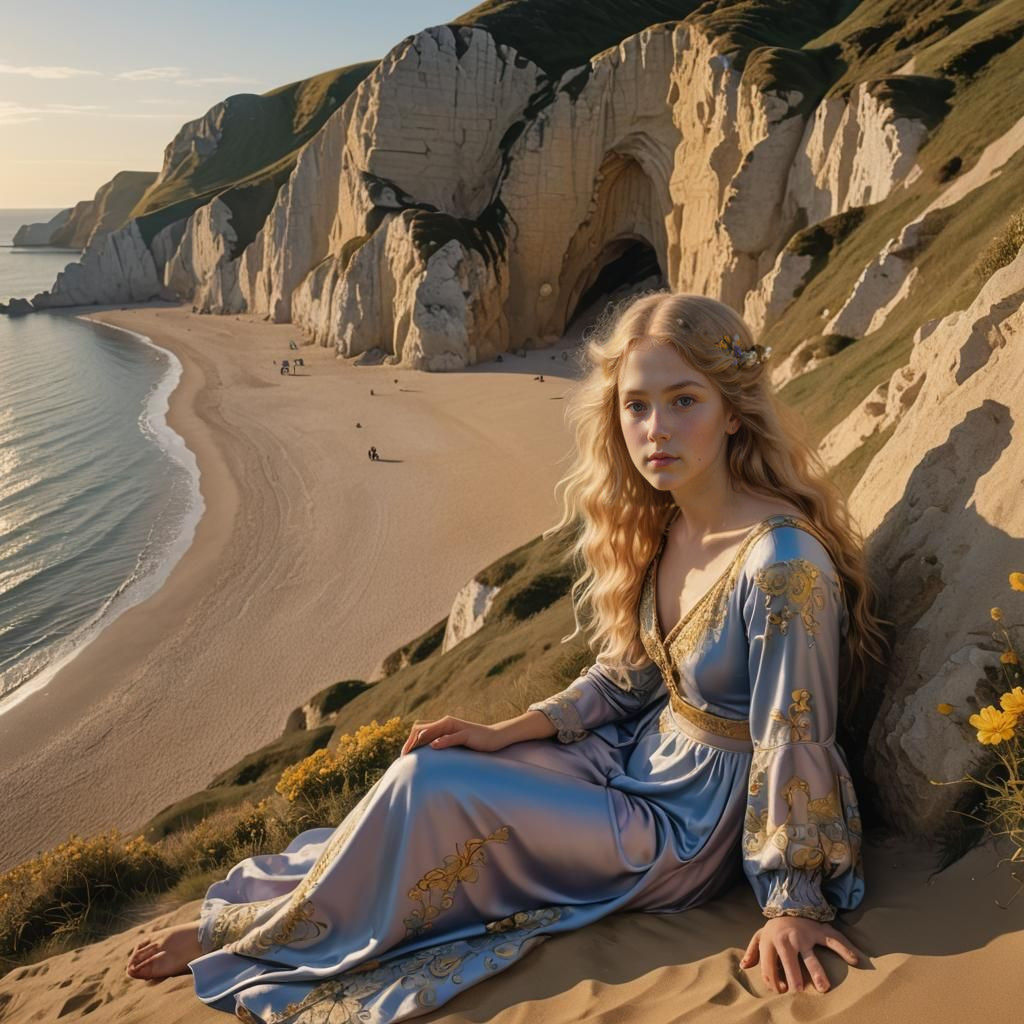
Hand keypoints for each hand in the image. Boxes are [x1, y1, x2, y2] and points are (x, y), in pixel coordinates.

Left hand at [400, 716, 509, 756]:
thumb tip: (425, 753)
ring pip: (435, 729)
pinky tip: (434, 746)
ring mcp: (457, 727)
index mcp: (442, 725)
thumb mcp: (454, 743)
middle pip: (422, 728)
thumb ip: (441, 744)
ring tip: (411, 749)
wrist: (494, 737)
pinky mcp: (467, 733)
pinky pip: (453, 736)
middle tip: (404, 755)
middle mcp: (447, 723)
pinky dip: (443, 740)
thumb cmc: (473, 741)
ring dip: (422, 738)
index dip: (409, 741)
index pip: (419, 729)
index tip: (404, 756)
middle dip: (410, 741)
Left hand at [739, 915, 863, 993]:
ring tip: (824, 987)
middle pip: (789, 962)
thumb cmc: (774, 928)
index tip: (782, 991)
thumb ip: (753, 951)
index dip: (774, 981)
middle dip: (794, 978)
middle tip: (799, 992)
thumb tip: (745, 966)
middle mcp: (787, 939)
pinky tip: (854, 959)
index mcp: (770, 941)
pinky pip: (833, 940)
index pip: (769, 966)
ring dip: (817, 972)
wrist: (789, 905)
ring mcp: (804, 935)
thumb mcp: (760, 936)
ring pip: (810, 955)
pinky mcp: (818, 931)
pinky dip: (845, 949)